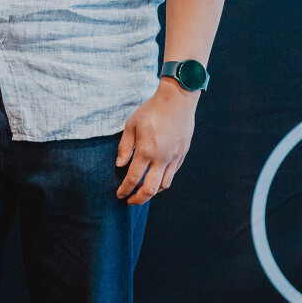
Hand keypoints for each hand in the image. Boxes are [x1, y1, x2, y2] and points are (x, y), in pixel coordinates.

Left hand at [115, 78, 197, 204]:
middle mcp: (162, 158)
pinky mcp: (182, 155)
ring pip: (164, 185)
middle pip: (150, 189)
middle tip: (130, 201)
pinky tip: (155, 179)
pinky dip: (163, 181)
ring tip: (142, 192)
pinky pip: (172, 174)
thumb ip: (124, 147)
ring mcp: (174, 158)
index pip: (133, 178)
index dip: (125, 190)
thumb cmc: (151, 111)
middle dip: (138, 199)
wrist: (177, 101)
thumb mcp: (131, 125)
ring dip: (152, 193)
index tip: (119, 194)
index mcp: (146, 151)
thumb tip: (120, 165)